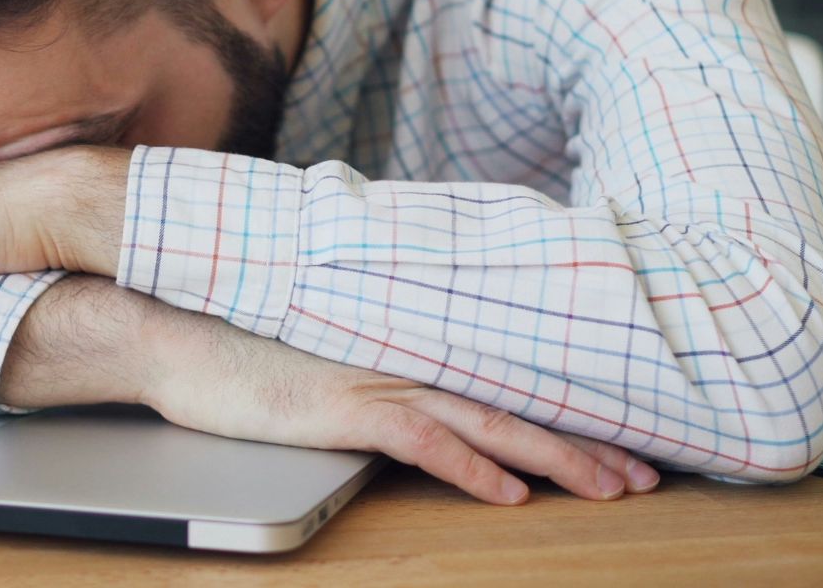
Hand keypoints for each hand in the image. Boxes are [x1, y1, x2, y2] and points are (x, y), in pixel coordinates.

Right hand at [0, 277, 660, 505]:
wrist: (175, 329)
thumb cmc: (236, 342)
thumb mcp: (318, 353)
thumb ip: (368, 363)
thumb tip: (406, 389)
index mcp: (401, 346)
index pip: (500, 383)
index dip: (565, 413)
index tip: (620, 438)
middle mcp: (402, 359)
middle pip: (514, 403)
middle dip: (589, 443)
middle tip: (648, 475)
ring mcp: (376, 380)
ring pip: (489, 421)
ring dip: (556, 457)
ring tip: (613, 486)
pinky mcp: (343, 407)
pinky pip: (423, 440)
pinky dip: (471, 467)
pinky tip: (510, 493)